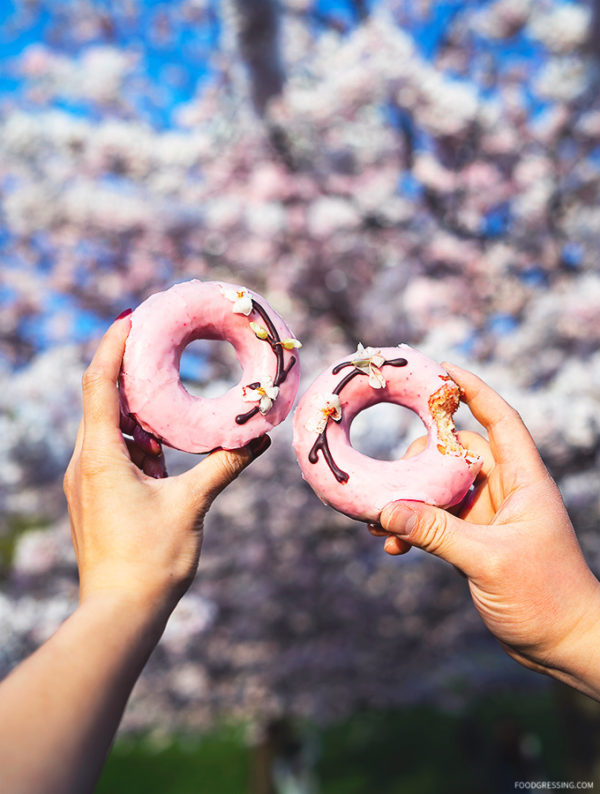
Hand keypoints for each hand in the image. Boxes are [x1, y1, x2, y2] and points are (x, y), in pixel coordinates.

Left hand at [64, 312, 269, 615]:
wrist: (120, 612)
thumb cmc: (151, 561)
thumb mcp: (192, 505)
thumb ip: (224, 465)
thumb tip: (259, 438)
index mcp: (100, 456)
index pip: (100, 385)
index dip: (113, 346)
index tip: (130, 316)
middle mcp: (86, 462)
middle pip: (102, 399)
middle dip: (128, 369)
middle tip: (156, 341)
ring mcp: (89, 480)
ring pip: (108, 427)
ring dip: (136, 407)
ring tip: (165, 384)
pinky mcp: (97, 496)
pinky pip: (114, 451)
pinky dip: (137, 437)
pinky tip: (163, 437)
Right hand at [375, 363, 599, 696]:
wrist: (564, 644)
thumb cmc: (545, 597)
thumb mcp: (488, 560)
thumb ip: (436, 533)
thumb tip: (385, 511)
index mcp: (523, 480)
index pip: (500, 420)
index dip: (474, 390)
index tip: (442, 368)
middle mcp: (505, 490)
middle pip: (456, 453)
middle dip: (418, 462)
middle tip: (389, 481)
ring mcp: (488, 515)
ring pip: (440, 488)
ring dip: (410, 501)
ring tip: (380, 520)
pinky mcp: (475, 540)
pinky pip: (436, 521)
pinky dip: (414, 529)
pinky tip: (394, 548)